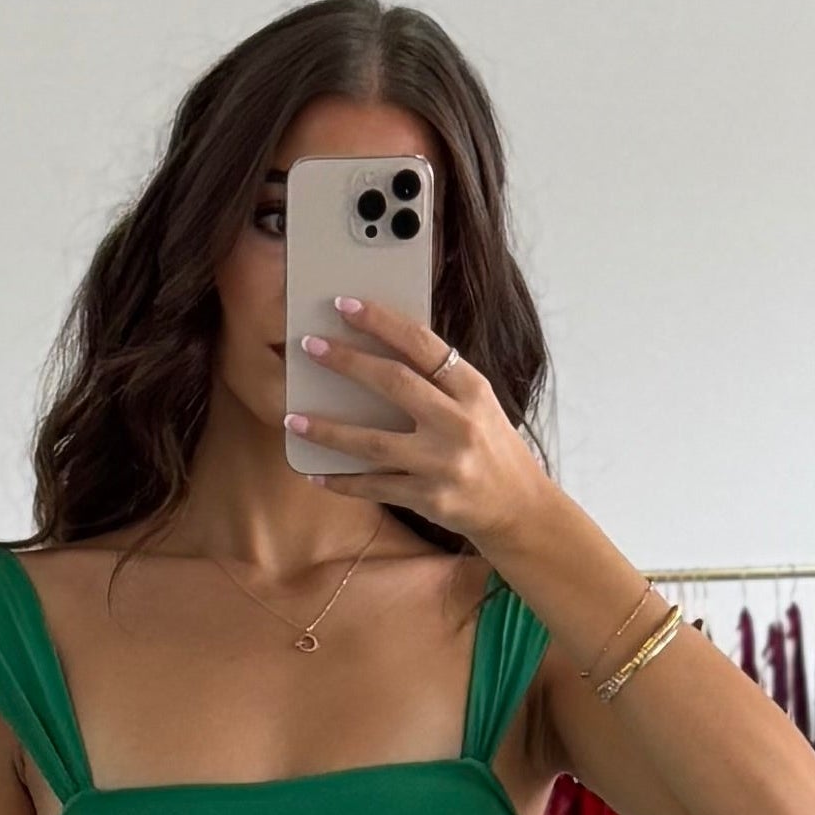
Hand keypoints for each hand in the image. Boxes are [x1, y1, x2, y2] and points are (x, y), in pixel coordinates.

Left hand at [283, 295, 550, 554]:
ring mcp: (443, 464)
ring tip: (293, 418)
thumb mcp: (479, 405)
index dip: (381, 322)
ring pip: (373, 443)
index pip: (422, 345)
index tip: (345, 305)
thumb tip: (381, 352)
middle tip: (309, 346)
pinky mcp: (429, 498)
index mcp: (472, 390)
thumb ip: (441, 381)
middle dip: (347, 362)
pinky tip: (315, 474)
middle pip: (393, 384)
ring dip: (328, 431)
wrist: (521, 509)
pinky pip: (375, 487)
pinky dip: (343, 482)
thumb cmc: (493, 449)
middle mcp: (459, 423)